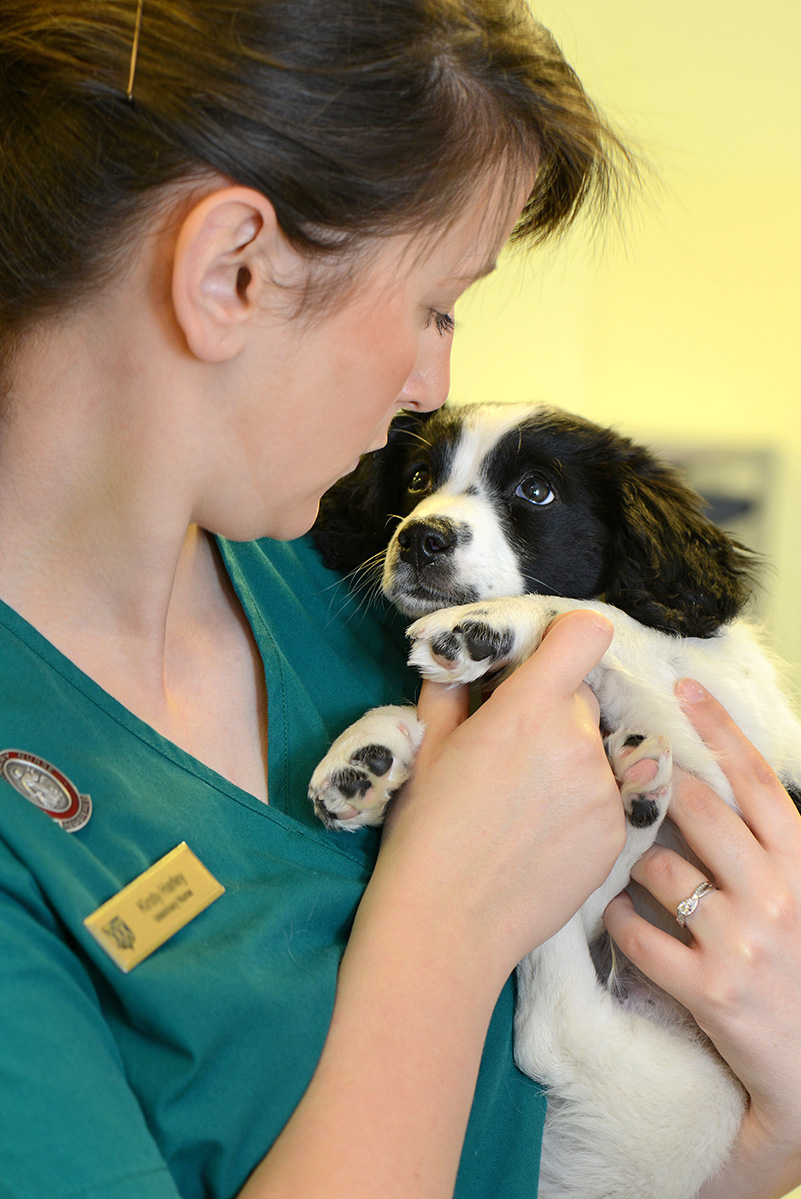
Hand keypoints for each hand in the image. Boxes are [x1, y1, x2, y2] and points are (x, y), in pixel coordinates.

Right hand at [374, 609, 625, 980]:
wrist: (447, 927)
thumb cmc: (424, 833)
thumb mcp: (427, 749)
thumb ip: (452, 692)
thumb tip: (461, 664)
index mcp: (528, 708)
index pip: (585, 634)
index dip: (566, 642)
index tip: (544, 665)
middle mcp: (578, 740)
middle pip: (584, 698)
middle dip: (554, 712)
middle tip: (515, 752)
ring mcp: (605, 790)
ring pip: (596, 750)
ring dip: (569, 762)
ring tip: (525, 808)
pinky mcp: (619, 834)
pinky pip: (608, 797)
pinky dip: (582, 807)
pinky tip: (543, 838)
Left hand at [605, 680, 800, 1197]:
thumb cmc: (799, 968)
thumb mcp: (800, 894)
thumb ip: (765, 846)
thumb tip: (708, 786)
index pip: (760, 781)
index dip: (720, 728)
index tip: (682, 688)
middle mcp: (776, 894)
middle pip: (699, 810)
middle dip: (654, 788)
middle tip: (619, 777)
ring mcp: (742, 941)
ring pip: (658, 868)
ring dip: (631, 863)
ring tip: (624, 868)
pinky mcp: (709, 989)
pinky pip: (638, 932)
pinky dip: (619, 918)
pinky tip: (618, 917)